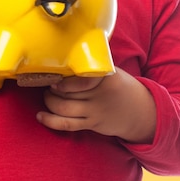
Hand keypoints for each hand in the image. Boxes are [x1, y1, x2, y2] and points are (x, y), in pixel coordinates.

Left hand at [36, 69, 156, 143]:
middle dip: (52, 89)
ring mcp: (95, 111)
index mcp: (106, 77)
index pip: (80, 78)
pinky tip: (40, 116)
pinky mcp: (91, 124)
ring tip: (47, 95)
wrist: (139, 111)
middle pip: (68, 92)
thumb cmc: (121, 86)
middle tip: (47, 84)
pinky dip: (51, 121)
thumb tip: (67, 56)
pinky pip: (67, 124)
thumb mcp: (113, 72)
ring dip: (50, 102)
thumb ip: (94, 67)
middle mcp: (100, 94)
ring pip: (64, 108)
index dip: (64, 80)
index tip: (54, 76)